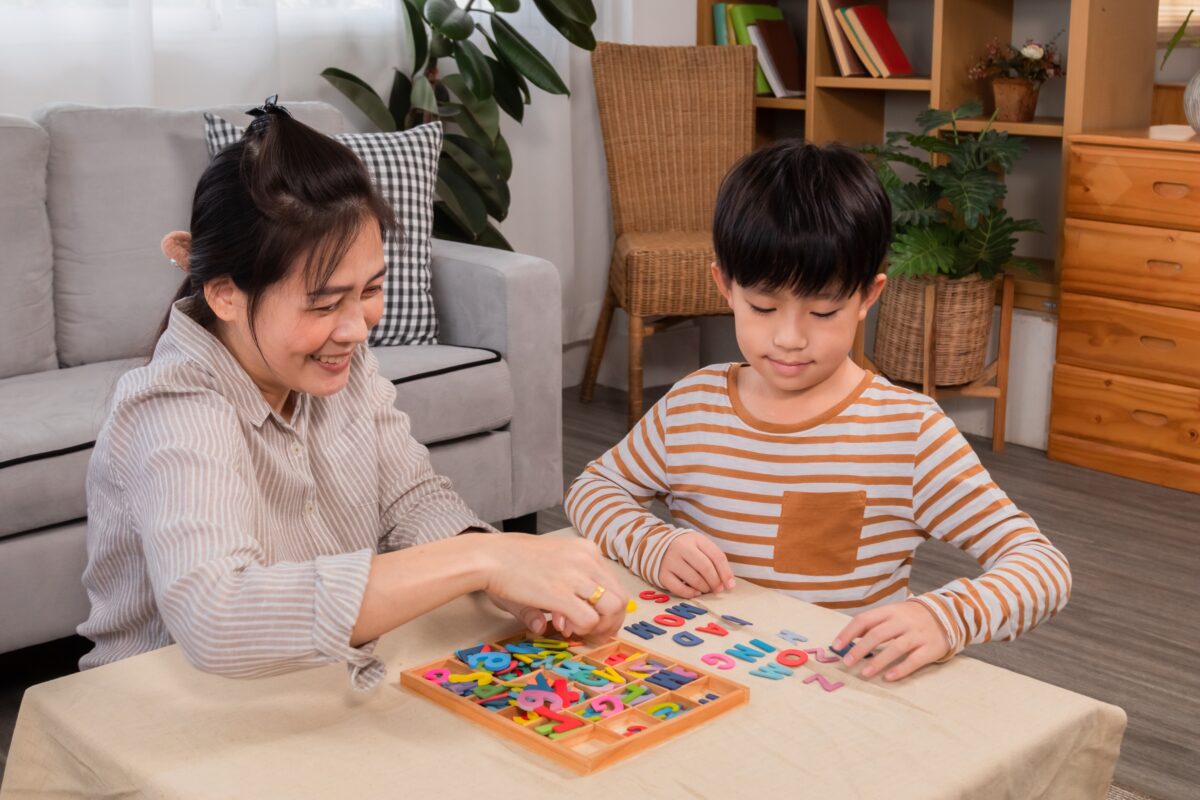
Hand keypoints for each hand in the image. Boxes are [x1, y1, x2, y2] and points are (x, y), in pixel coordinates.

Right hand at [479, 534, 626, 640]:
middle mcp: (587, 559)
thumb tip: (547, 623)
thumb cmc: (512, 562)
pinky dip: (582, 630)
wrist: (489, 556)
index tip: (593, 620)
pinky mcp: (561, 592)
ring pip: (612, 608)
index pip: (614, 584)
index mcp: (586, 550)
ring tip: (578, 631)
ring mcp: (576, 575)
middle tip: (593, 634)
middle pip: (620, 598)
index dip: (607, 608)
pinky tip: (564, 628)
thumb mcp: (546, 570)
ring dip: (600, 627)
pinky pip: (589, 619)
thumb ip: (560, 594)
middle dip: (611, 622)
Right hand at [658, 530, 735, 598]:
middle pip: (705, 567)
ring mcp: (670, 561)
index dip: (726, 573)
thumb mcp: (701, 548)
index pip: (716, 556)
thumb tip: (728, 584)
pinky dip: (690, 593)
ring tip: (707, 589)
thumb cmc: (688, 550)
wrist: (659, 547)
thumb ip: (716, 561)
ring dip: (704, 588)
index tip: (730, 585)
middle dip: (715, 582)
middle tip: (718, 589)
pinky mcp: (662, 574)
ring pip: (693, 579)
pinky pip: (679, 588)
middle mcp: (681, 548)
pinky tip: (696, 592)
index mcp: (695, 539)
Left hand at [832, 599, 950, 680]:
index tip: (836, 646)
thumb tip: (847, 637)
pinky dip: (901, 669)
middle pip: (878, 634)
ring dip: (878, 661)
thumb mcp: (892, 614)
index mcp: (890, 611)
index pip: (865, 619)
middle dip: (860, 649)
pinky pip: (914, 660)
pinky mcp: (931, 648)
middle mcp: (903, 621)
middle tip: (846, 662)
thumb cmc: (911, 617)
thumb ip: (872, 624)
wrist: (948, 614)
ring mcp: (918, 634)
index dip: (848, 632)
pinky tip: (889, 677)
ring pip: (895, 648)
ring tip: (863, 673)